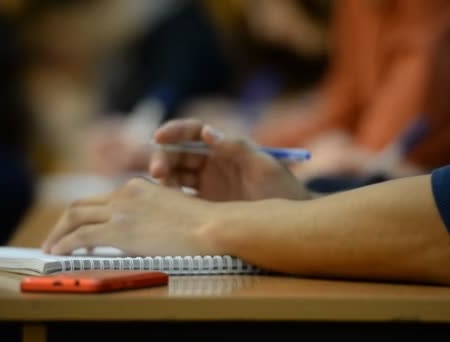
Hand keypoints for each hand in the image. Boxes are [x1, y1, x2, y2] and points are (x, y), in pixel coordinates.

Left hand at [41, 177, 218, 255]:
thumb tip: (140, 234)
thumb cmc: (203, 225)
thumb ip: (152, 216)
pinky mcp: (119, 229)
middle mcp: (125, 193)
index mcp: (139, 188)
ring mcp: (121, 210)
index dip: (85, 215)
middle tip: (55, 238)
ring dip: (58, 233)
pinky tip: (58, 253)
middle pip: (81, 204)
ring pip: (74, 216)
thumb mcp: (173, 211)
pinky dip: (64, 244)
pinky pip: (80, 236)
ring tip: (51, 247)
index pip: (101, 200)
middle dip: (63, 222)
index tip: (79, 229)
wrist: (212, 227)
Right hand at [149, 119, 310, 200]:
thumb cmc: (283, 190)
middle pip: (177, 152)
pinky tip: (166, 203)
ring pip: (174, 174)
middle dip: (162, 157)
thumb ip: (238, 148)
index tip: (158, 137)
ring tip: (162, 188)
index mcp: (224, 146)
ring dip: (162, 177)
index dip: (174, 131)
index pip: (193, 132)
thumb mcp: (264, 167)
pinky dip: (168, 197)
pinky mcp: (202, 205)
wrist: (292, 222)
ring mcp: (205, 184)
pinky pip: (178, 197)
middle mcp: (211, 162)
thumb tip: (207, 132)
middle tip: (157, 172)